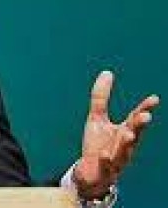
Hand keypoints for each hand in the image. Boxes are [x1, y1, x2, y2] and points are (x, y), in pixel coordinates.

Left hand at [73, 70, 159, 198]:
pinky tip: (104, 155)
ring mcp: (115, 158)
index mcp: (123, 131)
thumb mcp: (97, 118)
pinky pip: (106, 166)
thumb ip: (101, 97)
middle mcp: (123, 145)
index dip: (144, 108)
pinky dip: (106, 160)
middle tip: (146, 116)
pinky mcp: (104, 169)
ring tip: (128, 134)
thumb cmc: (98, 144)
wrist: (91, 173)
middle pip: (134, 133)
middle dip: (139, 126)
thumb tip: (107, 72)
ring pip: (123, 151)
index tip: (155, 98)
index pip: (135, 118)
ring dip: (127, 143)